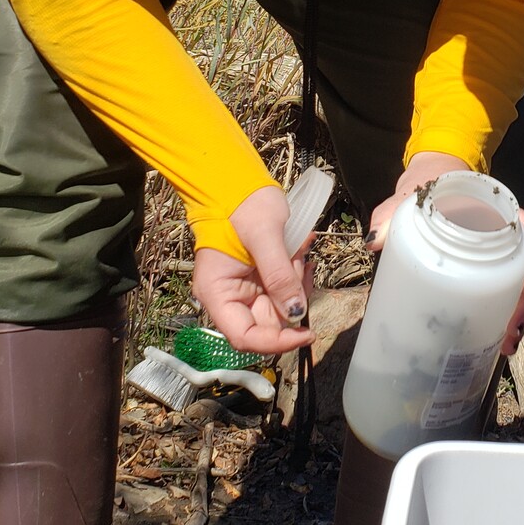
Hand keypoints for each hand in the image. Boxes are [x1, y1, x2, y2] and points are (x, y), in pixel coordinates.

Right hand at [192, 185, 314, 355]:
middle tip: (301, 267)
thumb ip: (279, 276)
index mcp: (218, 293)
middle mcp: (230, 296)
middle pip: (269, 324)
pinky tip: (298, 253)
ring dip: (296, 283)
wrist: (239, 182)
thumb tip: (295, 313)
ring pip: (282, 306)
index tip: (306, 332)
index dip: (276, 342)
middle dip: (292, 301)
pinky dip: (296, 275)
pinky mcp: (261, 278)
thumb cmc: (242, 205)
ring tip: (296, 252)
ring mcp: (246, 288)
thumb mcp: (265, 236)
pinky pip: (285, 289)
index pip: (245, 337)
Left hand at [367, 153, 523, 355]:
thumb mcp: (411, 197)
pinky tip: (498, 341)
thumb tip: (374, 238)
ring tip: (508, 344)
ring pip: (521, 287)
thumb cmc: (428, 188)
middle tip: (512, 330)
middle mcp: (507, 234)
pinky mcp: (487, 272)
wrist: (429, 187)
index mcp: (500, 211)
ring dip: (519, 317)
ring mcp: (499, 255)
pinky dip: (505, 317)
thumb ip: (392, 213)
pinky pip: (505, 294)